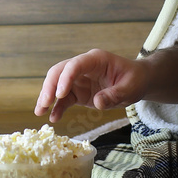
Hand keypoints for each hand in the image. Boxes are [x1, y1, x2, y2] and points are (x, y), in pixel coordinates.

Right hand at [34, 49, 150, 121]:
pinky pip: (64, 99)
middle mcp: (83, 67)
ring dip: (47, 97)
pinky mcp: (78, 91)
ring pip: (56, 85)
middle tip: (45, 103)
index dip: (65, 78)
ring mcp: (79, 79)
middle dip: (49, 87)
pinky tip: (53, 118)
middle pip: (59, 72)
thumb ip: (115, 94)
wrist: (138, 82)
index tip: (59, 95)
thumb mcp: (130, 88)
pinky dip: (57, 108)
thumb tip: (98, 103)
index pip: (75, 64)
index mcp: (95, 59)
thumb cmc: (135, 80)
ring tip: (39, 112)